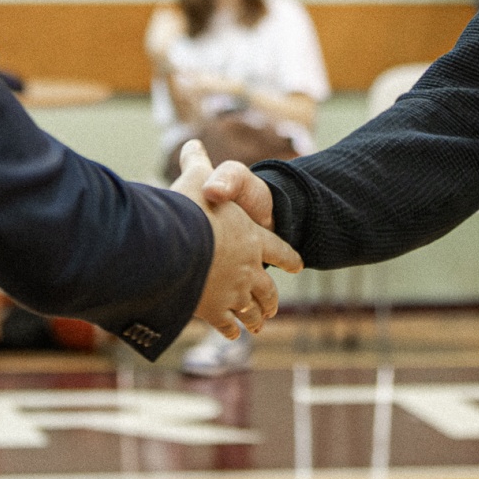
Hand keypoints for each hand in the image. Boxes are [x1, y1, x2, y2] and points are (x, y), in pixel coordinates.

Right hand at [171, 141, 301, 337]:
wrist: (180, 242)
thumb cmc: (191, 207)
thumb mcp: (199, 178)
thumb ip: (199, 165)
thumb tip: (192, 145)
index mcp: (252, 237)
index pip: (278, 248)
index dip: (287, 256)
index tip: (298, 265)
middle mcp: (248, 266)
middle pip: (266, 287)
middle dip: (269, 298)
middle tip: (273, 308)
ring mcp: (233, 290)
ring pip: (250, 307)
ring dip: (255, 316)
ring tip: (258, 325)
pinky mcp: (213, 309)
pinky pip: (227, 322)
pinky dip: (231, 328)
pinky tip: (232, 334)